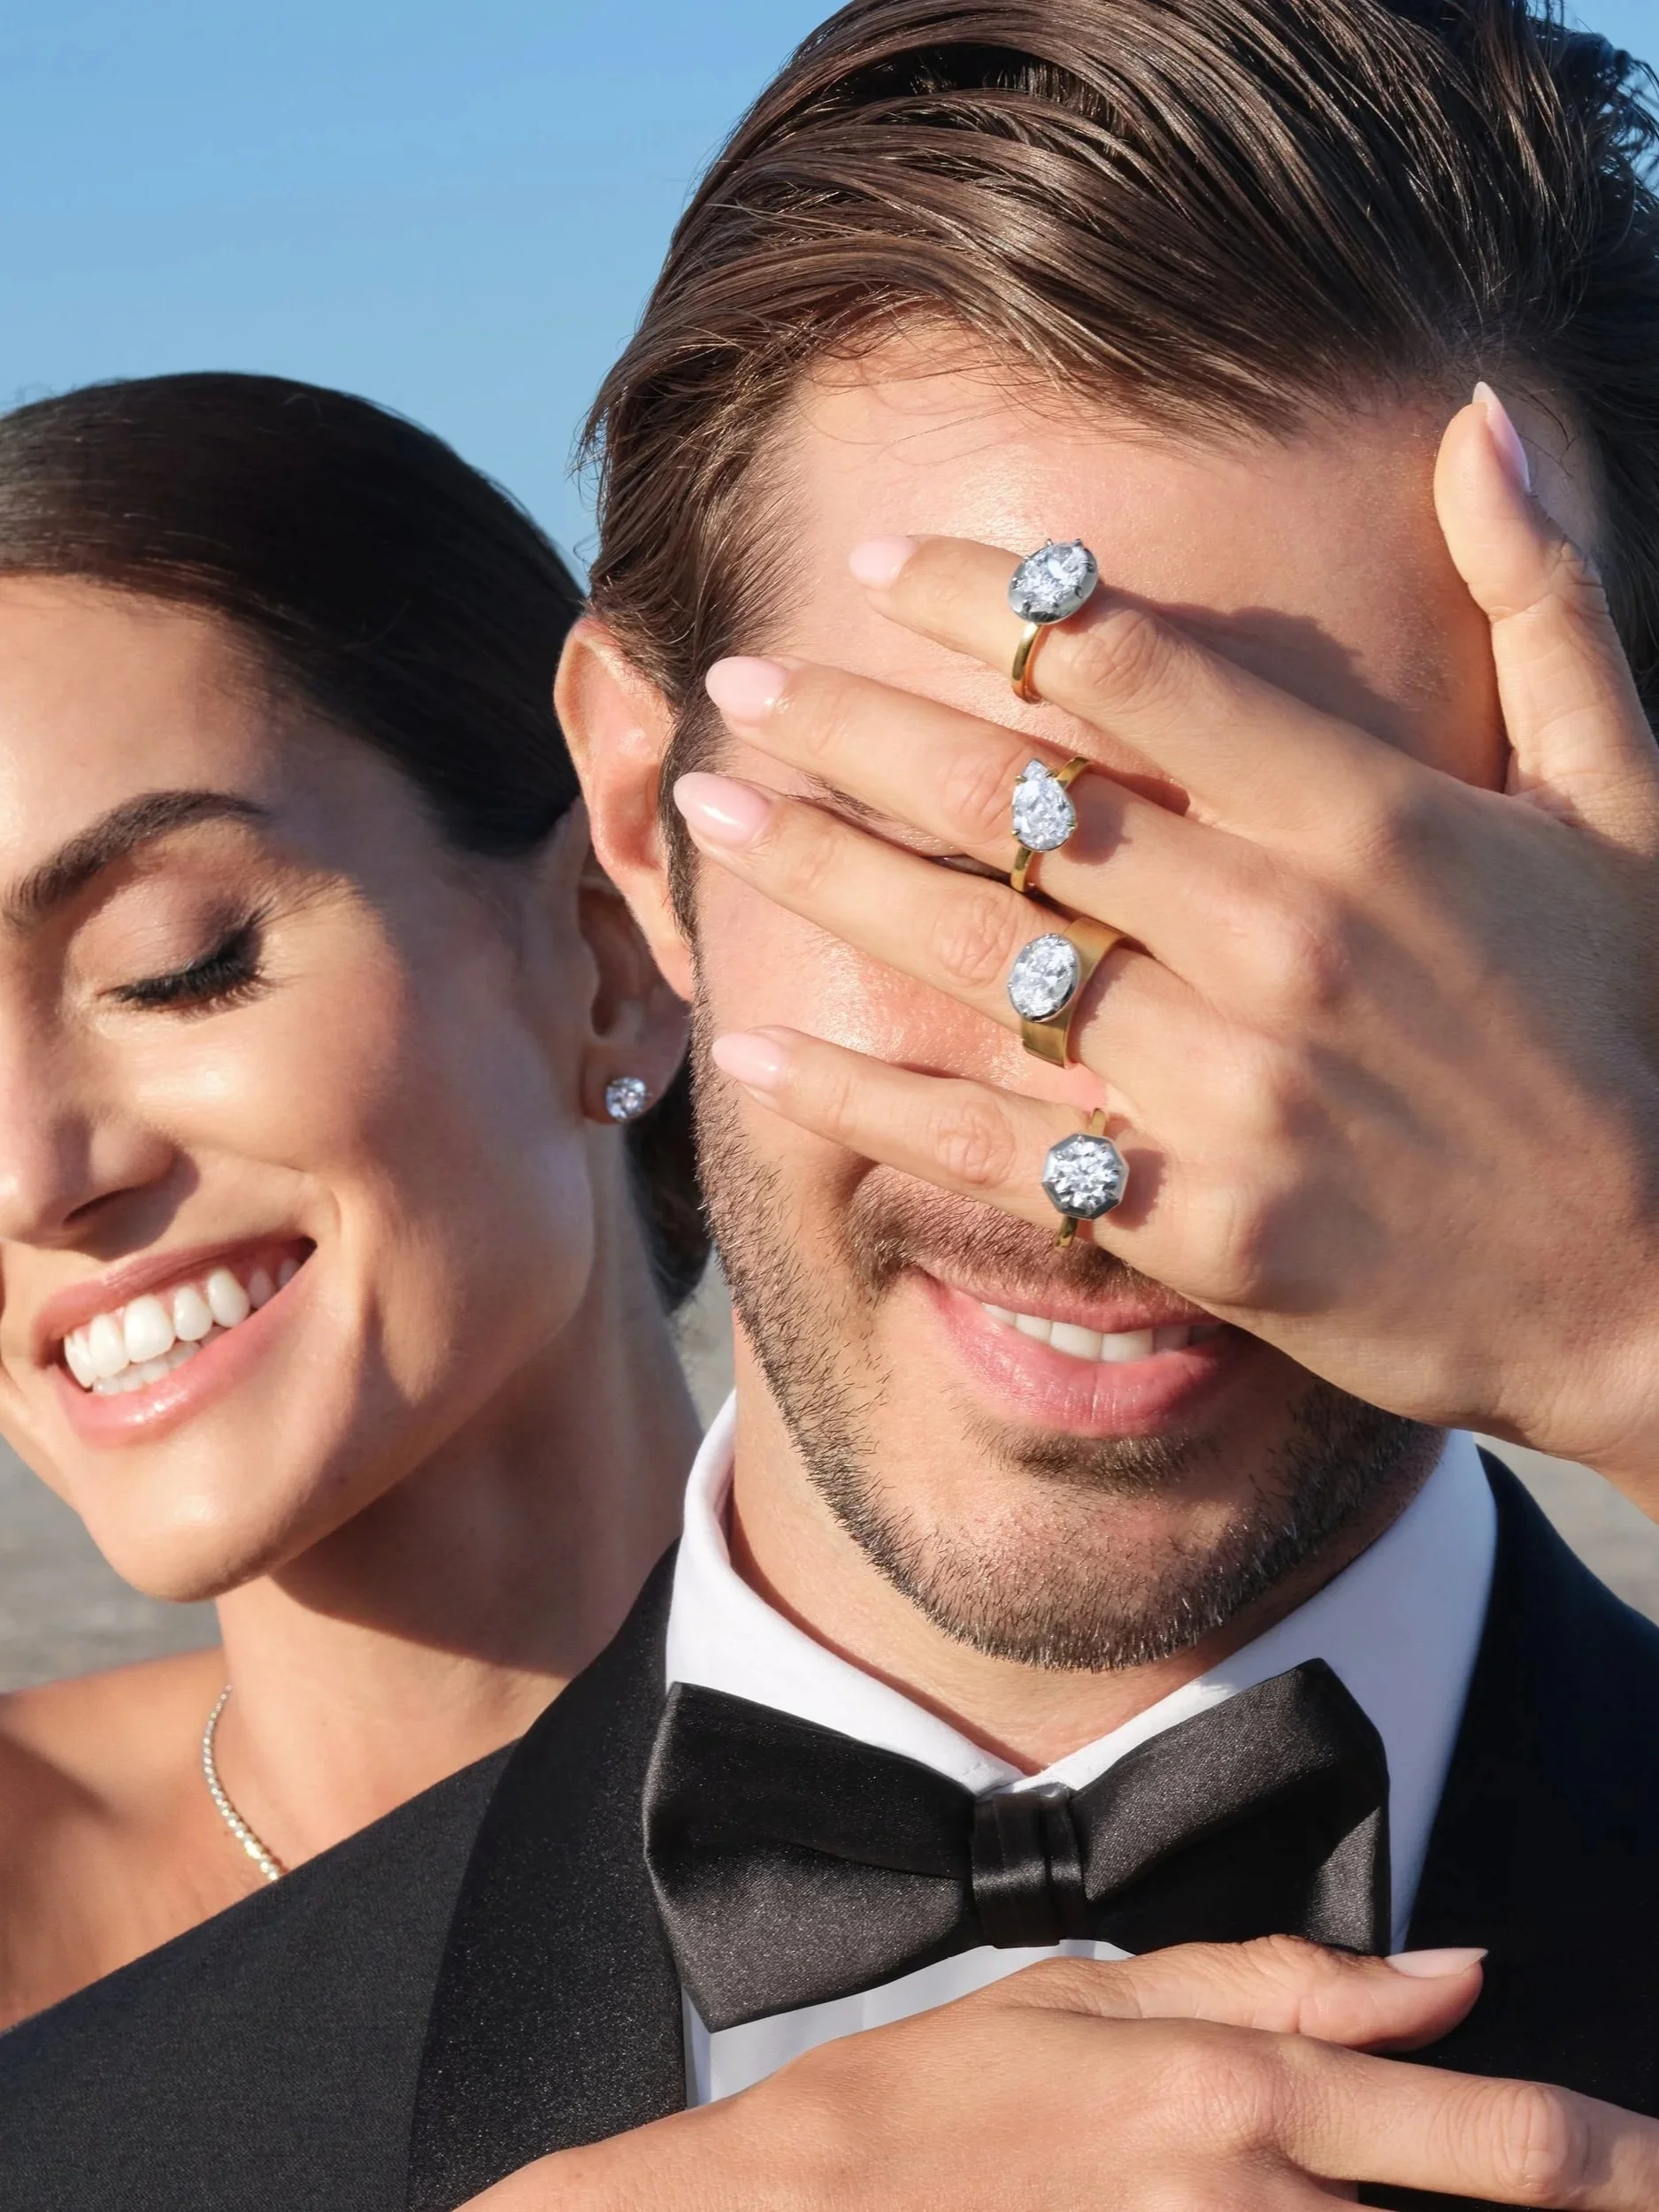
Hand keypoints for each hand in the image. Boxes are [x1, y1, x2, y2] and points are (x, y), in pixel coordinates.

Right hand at [463, 1936, 1658, 2207]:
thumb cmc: (943, 2100)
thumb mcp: (1104, 1994)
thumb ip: (1293, 1983)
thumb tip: (1456, 1972)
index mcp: (1245, 2099)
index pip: (1498, 2142)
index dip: (1621, 2162)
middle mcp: (1261, 2211)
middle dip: (1539, 2197)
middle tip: (1585, 2177)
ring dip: (1405, 2211)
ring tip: (1291, 2165)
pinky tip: (1271, 2200)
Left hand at [674, 391, 1658, 1498]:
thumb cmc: (1640, 1023)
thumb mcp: (1628, 798)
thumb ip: (1541, 605)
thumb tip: (1480, 419)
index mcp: (1369, 815)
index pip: (1129, 665)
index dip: (985, 601)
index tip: (879, 569)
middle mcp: (1278, 937)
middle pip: (1013, 800)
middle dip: (854, 728)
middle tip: (734, 682)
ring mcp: (1229, 1087)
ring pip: (976, 957)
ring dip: (825, 876)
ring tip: (707, 812)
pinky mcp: (1197, 1221)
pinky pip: (992, 1145)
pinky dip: (864, 1101)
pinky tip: (755, 1056)